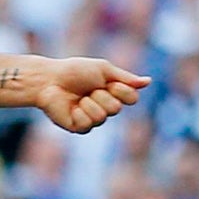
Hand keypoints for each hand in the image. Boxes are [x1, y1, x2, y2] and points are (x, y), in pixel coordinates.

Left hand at [32, 57, 150, 133]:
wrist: (50, 79)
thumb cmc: (75, 72)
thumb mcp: (103, 70)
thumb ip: (125, 78)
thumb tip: (148, 81)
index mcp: (113, 94)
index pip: (132, 99)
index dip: (122, 90)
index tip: (109, 82)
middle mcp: (105, 108)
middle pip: (116, 108)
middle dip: (101, 95)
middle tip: (88, 89)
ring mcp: (92, 120)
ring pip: (102, 117)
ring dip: (89, 103)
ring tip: (78, 98)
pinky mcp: (79, 128)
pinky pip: (87, 124)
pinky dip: (79, 112)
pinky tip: (72, 108)